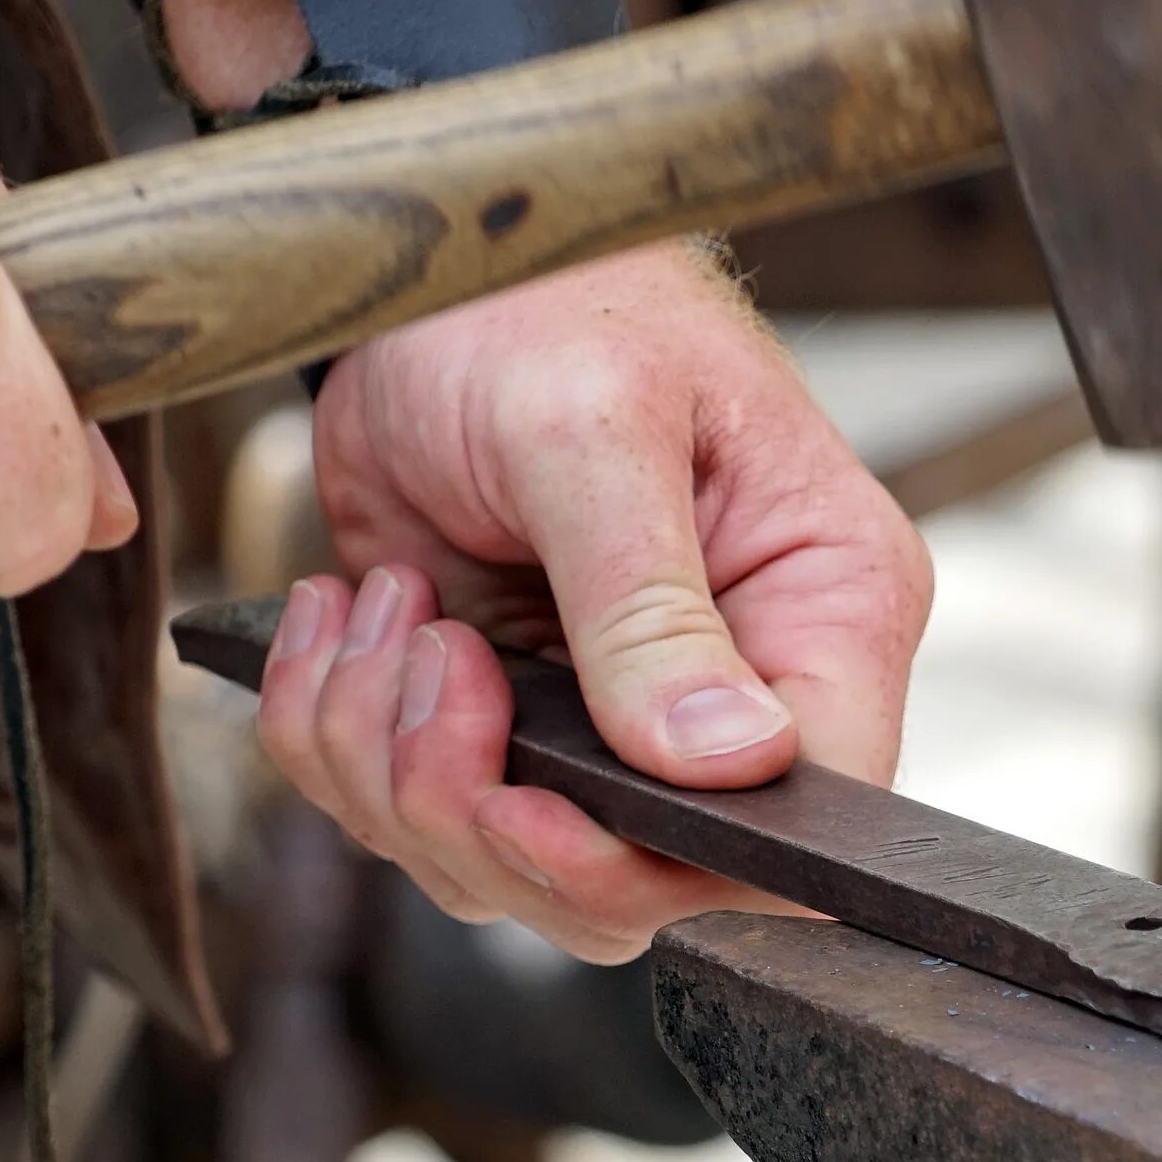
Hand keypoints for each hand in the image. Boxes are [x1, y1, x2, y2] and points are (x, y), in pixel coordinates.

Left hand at [259, 242, 932, 961]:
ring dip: (391, 765)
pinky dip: (338, 736)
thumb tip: (731, 761)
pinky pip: (408, 814)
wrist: (426, 272)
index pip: (797, 826)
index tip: (528, 806)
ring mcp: (610, 722)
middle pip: (634, 888)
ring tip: (384, 610)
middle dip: (485, 816)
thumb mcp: (594, 435)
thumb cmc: (550, 301)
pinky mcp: (501, 721)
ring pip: (501, 867)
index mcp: (823, 612)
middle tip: (426, 670)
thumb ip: (652, 607)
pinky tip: (348, 617)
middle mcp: (734, 690)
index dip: (656, 864)